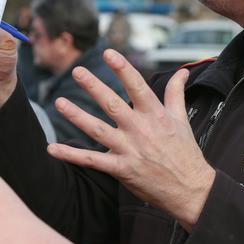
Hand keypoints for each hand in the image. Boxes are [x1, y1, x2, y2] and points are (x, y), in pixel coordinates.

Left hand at [47, 49, 214, 230]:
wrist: (190, 190)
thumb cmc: (185, 152)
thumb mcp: (181, 119)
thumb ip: (176, 93)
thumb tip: (182, 71)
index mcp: (154, 115)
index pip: (137, 86)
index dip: (122, 69)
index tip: (108, 53)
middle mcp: (140, 129)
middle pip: (112, 104)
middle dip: (93, 86)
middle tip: (76, 70)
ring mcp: (129, 150)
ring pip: (97, 129)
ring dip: (76, 116)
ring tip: (59, 102)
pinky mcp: (120, 169)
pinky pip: (91, 161)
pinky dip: (71, 155)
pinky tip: (52, 148)